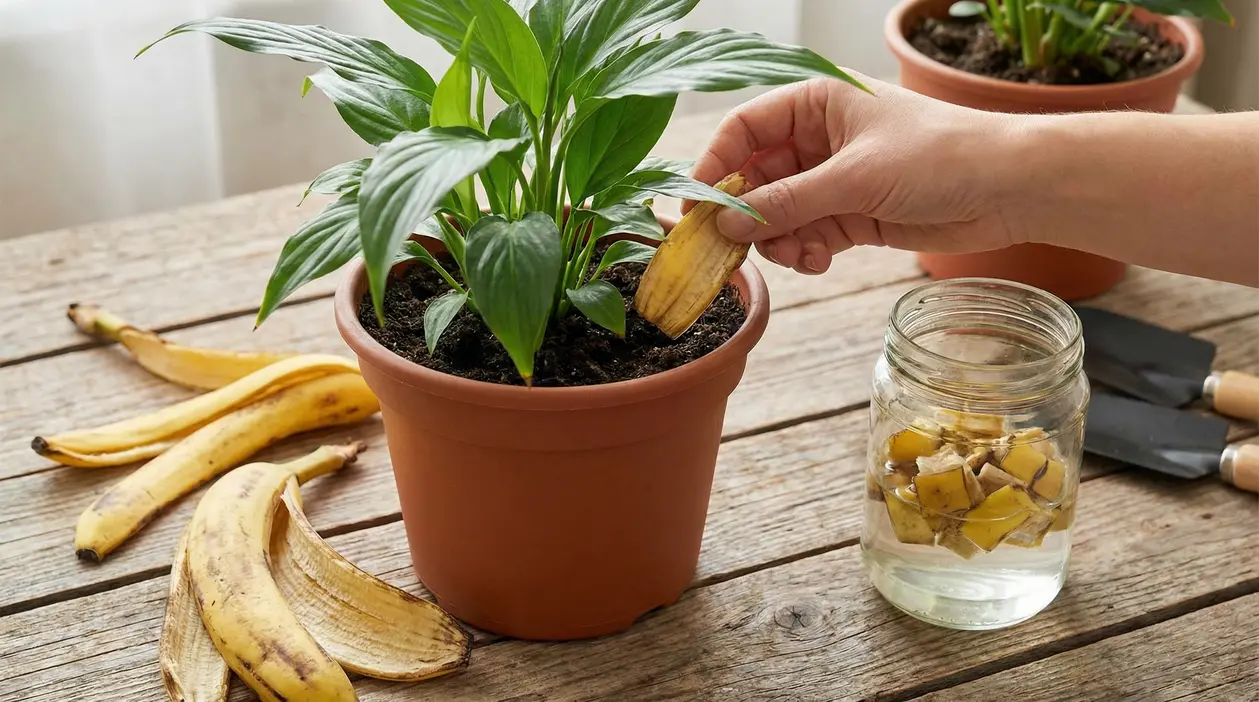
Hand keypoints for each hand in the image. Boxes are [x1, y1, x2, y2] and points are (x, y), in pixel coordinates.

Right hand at [687, 74, 1028, 274]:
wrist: (1008, 188)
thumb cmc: (938, 156)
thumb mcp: (853, 177)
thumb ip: (786, 203)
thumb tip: (726, 225)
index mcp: (815, 103)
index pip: (744, 130)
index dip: (716, 167)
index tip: (696, 208)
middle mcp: (819, 139)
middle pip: (756, 178)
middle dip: (746, 216)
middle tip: (733, 251)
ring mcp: (834, 178)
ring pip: (778, 213)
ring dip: (778, 240)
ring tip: (798, 255)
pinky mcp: (851, 214)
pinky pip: (805, 234)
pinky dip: (803, 251)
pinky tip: (817, 261)